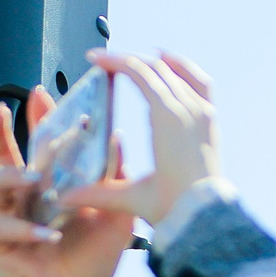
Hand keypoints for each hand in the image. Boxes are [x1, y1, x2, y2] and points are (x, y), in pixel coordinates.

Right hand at [0, 89, 132, 276]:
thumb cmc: (97, 254)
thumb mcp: (114, 211)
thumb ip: (113, 177)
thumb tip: (116, 137)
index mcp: (49, 184)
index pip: (38, 144)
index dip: (36, 119)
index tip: (40, 94)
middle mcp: (23, 196)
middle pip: (1, 155)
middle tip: (2, 111)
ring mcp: (7, 217)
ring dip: (11, 176)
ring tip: (34, 178)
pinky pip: (0, 228)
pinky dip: (24, 229)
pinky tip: (46, 234)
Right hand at [61, 50, 220, 229]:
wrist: (211, 218)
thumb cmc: (177, 207)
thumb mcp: (132, 198)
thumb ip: (95, 193)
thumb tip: (64, 197)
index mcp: (167, 119)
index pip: (139, 73)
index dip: (114, 61)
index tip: (95, 59)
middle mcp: (188, 109)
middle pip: (155, 67)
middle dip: (127, 59)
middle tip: (105, 61)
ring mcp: (203, 113)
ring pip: (179, 70)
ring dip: (155, 60)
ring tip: (135, 58)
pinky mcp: (211, 120)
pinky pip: (201, 82)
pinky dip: (185, 68)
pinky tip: (172, 65)